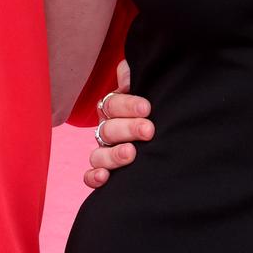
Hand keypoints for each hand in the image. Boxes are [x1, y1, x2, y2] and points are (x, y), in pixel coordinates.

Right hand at [83, 60, 153, 187]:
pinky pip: (90, 177)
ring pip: (98, 154)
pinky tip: (104, 177)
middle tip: (148, 130)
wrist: (162, 126)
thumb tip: (127, 79)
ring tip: (131, 153)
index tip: (146, 108)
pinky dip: (94, 177)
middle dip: (128, 129)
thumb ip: (132, 75)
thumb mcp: (145, 85)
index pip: (113, 104)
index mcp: (113, 108)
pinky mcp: (105, 172)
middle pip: (108, 129)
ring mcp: (104, 152)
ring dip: (113, 154)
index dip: (128, 106)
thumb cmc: (152, 106)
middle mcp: (106, 130)